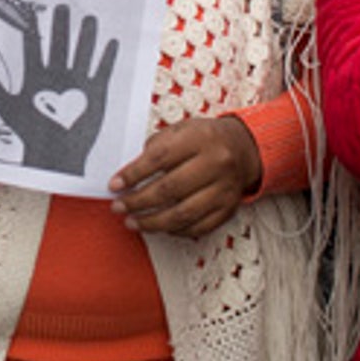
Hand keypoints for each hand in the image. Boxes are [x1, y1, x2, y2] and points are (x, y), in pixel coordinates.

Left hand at [0, 5, 117, 174]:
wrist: (55, 155)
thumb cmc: (30, 133)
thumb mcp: (7, 106)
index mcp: (36, 76)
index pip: (34, 46)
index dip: (32, 28)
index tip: (31, 8)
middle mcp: (56, 75)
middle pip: (59, 44)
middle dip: (61, 26)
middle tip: (63, 5)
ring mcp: (76, 83)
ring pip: (81, 53)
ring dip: (86, 37)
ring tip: (89, 19)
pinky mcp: (94, 93)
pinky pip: (101, 71)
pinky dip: (106, 58)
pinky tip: (111, 43)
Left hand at [110, 116, 261, 238]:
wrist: (245, 148)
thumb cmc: (206, 138)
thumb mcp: (182, 129)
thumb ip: (157, 146)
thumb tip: (131, 174)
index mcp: (200, 139)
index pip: (160, 158)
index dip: (133, 174)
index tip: (114, 185)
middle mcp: (215, 163)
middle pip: (169, 189)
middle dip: (138, 201)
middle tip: (119, 206)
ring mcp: (224, 189)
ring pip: (183, 214)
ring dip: (152, 222)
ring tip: (133, 222)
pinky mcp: (228, 208)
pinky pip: (198, 227)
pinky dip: (175, 230)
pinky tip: (160, 227)